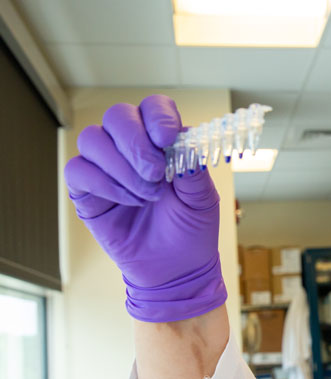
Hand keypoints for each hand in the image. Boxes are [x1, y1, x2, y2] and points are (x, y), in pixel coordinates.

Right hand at [64, 95, 226, 322]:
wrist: (176, 268)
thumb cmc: (191, 230)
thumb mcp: (203, 200)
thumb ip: (193, 170)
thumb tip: (184, 144)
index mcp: (163, 141)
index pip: (153, 108)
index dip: (158, 116)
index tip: (167, 137)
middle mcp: (131, 147)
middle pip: (117, 116)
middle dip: (135, 142)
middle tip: (155, 173)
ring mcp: (106, 166)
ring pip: (93, 139)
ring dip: (122, 168)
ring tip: (148, 196)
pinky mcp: (86, 189)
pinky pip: (78, 170)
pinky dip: (105, 184)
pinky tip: (129, 202)